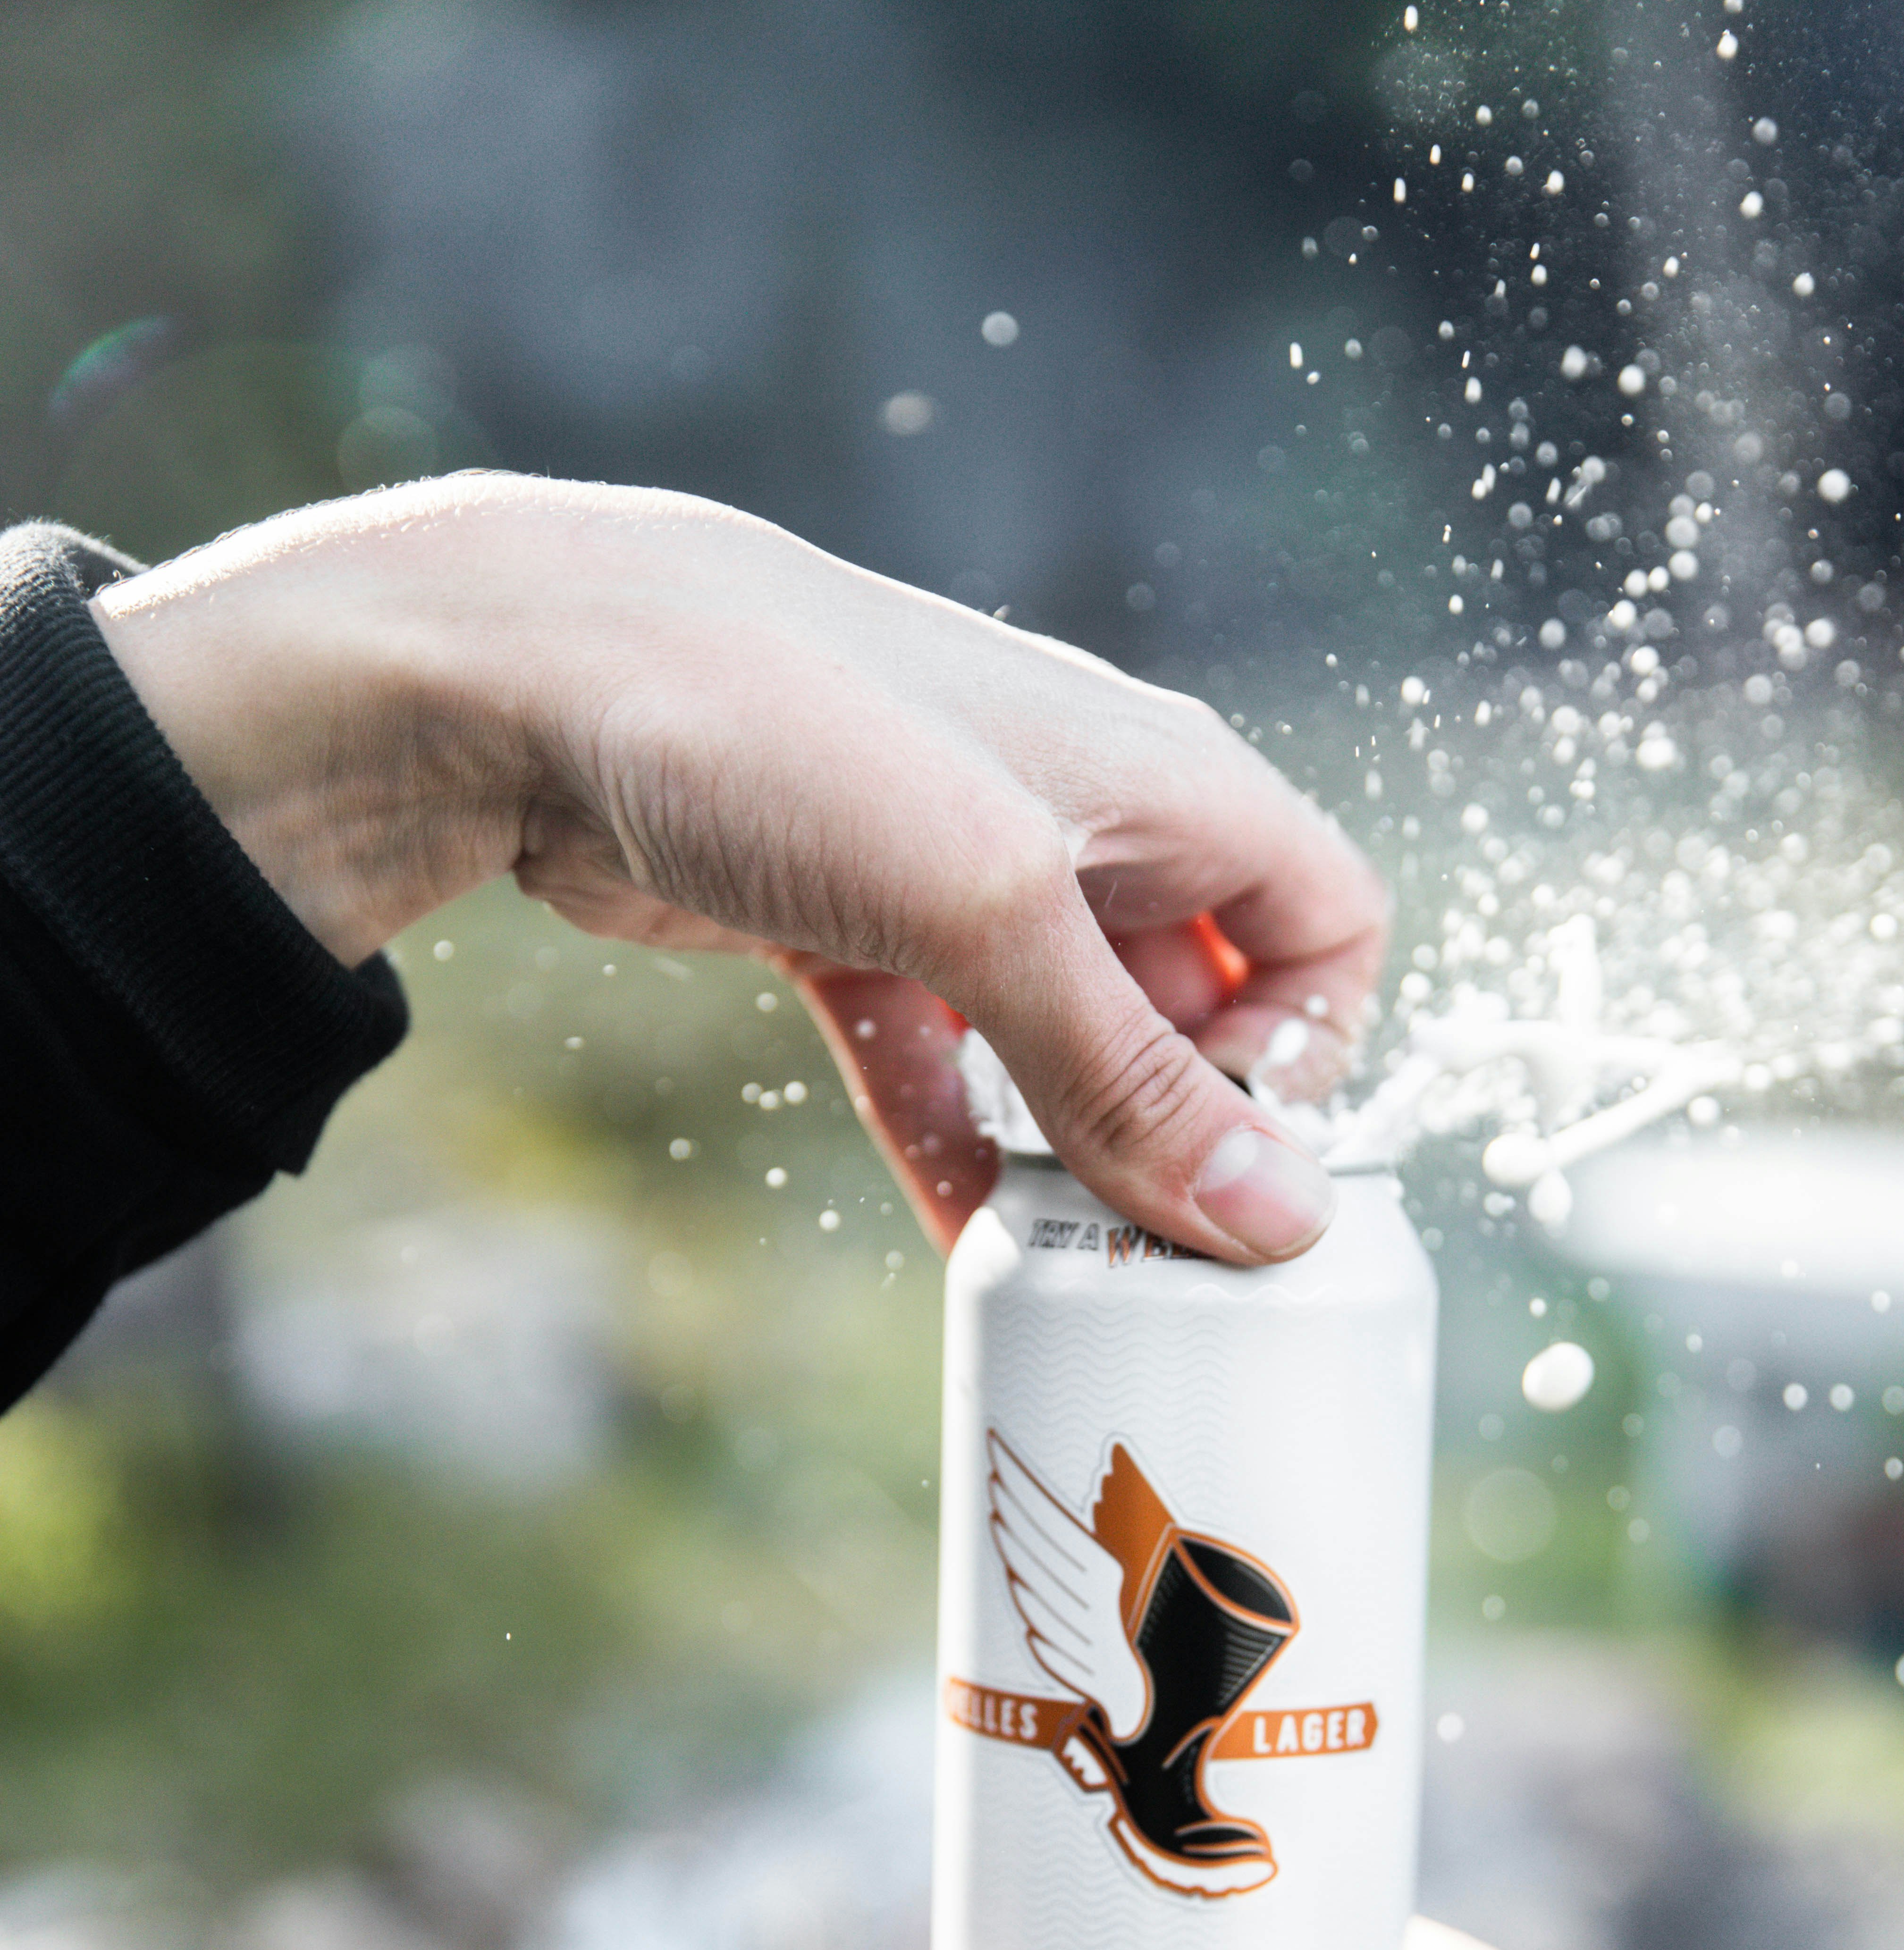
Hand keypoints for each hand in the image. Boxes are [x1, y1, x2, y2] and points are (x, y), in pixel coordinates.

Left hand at [93, 473, 1385, 1261]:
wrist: (538, 676)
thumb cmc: (786, 729)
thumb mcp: (991, 913)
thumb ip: (1129, 1074)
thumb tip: (1275, 1216)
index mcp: (1160, 783)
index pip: (1319, 924)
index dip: (1309, 1051)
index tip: (1242, 1160)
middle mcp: (1078, 824)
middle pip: (1198, 1004)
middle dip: (1187, 1133)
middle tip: (1155, 1259)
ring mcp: (961, 878)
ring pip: (1065, 1046)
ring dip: (1075, 1159)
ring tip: (1066, 1273)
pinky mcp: (852, 928)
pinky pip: (943, 1065)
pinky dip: (959, 1148)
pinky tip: (965, 1246)